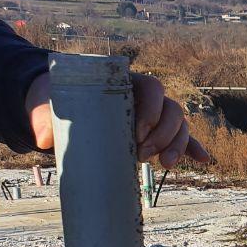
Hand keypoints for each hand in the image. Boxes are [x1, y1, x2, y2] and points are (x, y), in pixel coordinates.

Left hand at [25, 71, 209, 168]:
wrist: (57, 111)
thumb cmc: (54, 101)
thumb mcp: (46, 103)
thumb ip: (43, 115)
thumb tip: (43, 140)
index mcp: (125, 82)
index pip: (152, 88)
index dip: (151, 110)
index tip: (137, 132)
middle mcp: (144, 98)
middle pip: (172, 109)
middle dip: (164, 133)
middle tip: (142, 154)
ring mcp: (152, 117)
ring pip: (179, 126)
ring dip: (178, 145)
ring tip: (164, 165)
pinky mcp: (153, 135)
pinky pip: (181, 140)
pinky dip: (192, 148)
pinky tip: (203, 159)